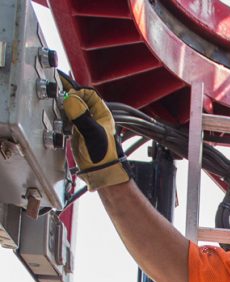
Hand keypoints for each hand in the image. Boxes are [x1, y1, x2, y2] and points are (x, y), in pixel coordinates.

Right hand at [59, 72, 129, 190]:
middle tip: (59, 98)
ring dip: (66, 108)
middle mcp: (96, 119)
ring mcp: (88, 126)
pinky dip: (64, 118)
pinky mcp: (80, 135)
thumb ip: (81, 116)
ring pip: (75, 110)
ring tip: (59, 109)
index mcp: (103, 115)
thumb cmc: (104, 157)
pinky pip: (71, 121)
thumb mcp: (92, 133)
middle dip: (70, 98)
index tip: (67, 95)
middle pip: (81, 101)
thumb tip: (72, 100)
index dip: (78, 91)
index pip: (90, 94)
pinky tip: (60, 121)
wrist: (103, 174)